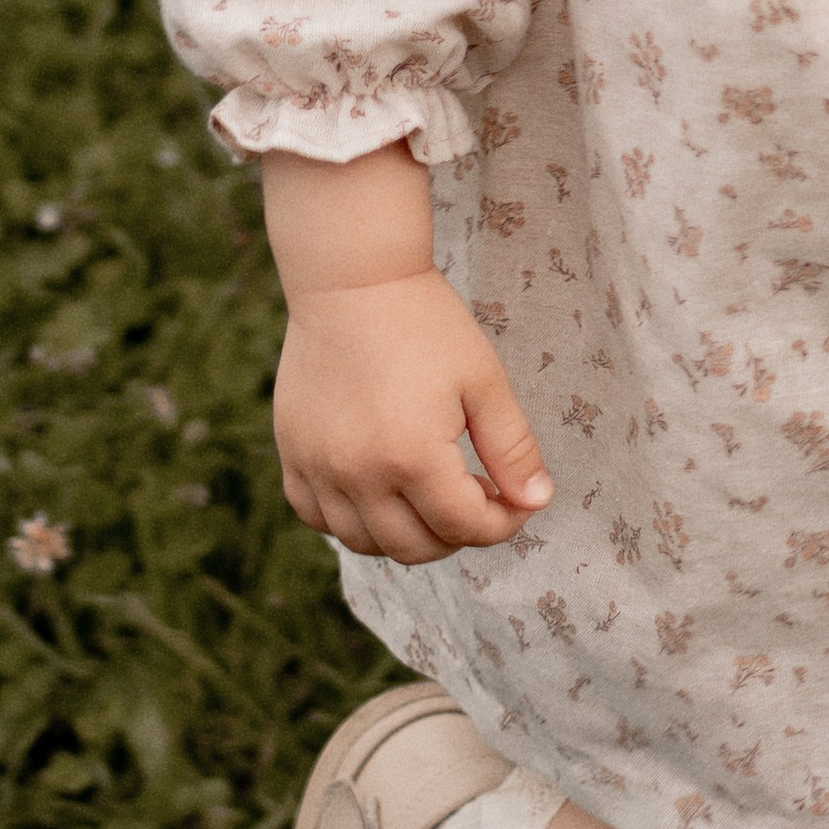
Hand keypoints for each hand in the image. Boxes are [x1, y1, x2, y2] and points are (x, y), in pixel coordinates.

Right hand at [273, 266, 553, 562]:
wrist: (351, 279)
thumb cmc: (425, 322)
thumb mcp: (483, 380)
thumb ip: (513, 448)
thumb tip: (536, 502)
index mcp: (412, 457)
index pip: (465, 527)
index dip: (502, 523)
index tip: (518, 502)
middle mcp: (359, 475)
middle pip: (415, 548)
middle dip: (458, 533)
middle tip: (478, 497)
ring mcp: (318, 469)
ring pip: (365, 543)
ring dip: (407, 534)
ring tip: (432, 495)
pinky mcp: (292, 455)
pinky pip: (318, 518)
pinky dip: (351, 520)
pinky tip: (379, 489)